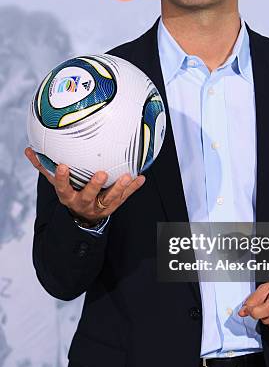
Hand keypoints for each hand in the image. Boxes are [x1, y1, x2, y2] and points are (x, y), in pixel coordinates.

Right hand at [25, 147, 144, 225]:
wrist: (84, 216)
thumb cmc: (70, 192)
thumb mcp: (56, 183)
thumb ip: (44, 167)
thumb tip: (28, 150)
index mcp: (68, 195)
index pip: (61, 187)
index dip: (62, 178)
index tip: (62, 166)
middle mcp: (83, 202)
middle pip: (88, 195)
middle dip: (94, 185)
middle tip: (101, 173)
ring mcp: (100, 206)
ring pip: (110, 198)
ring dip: (120, 187)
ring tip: (127, 176)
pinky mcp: (114, 206)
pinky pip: (125, 197)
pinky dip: (133, 188)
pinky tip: (141, 177)